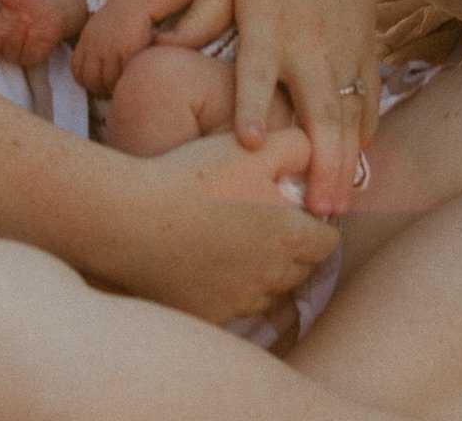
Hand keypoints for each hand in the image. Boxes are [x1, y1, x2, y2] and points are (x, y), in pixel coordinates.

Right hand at [0, 0, 66, 67]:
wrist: (52, 8)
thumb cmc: (27, 2)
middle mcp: (0, 43)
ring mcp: (14, 53)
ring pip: (10, 49)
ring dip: (17, 32)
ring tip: (26, 18)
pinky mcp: (30, 58)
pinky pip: (26, 53)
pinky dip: (30, 40)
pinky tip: (35, 30)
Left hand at [72, 0, 153, 95]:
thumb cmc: (120, 15)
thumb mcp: (97, 29)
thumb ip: (91, 47)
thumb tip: (90, 70)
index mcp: (86, 41)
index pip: (78, 71)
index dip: (86, 82)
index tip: (97, 85)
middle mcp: (95, 46)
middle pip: (91, 80)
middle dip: (100, 89)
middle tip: (110, 92)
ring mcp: (111, 49)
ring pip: (108, 81)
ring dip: (114, 88)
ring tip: (121, 87)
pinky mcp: (127, 50)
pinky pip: (124, 74)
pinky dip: (126, 79)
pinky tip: (131, 77)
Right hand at [108, 127, 339, 323]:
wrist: (134, 219)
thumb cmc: (197, 179)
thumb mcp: (255, 148)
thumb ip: (298, 147)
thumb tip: (316, 156)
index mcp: (289, 238)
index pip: (327, 243)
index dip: (318, 224)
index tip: (298, 208)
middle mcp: (271, 278)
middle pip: (300, 269)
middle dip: (294, 248)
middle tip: (268, 219)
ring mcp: (239, 302)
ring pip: (268, 291)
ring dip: (264, 270)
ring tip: (238, 238)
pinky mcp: (208, 315)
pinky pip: (234, 305)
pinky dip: (231, 288)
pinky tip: (211, 259)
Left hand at [159, 0, 383, 217]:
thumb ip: (199, 15)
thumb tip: (159, 50)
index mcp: (269, 23)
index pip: (259, 72)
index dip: (252, 107)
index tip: (248, 145)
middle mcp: (311, 41)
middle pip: (319, 110)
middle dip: (320, 164)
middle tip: (317, 214)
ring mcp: (344, 45)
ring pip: (351, 114)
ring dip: (347, 161)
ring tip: (340, 207)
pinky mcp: (366, 43)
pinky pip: (370, 96)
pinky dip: (367, 132)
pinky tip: (362, 166)